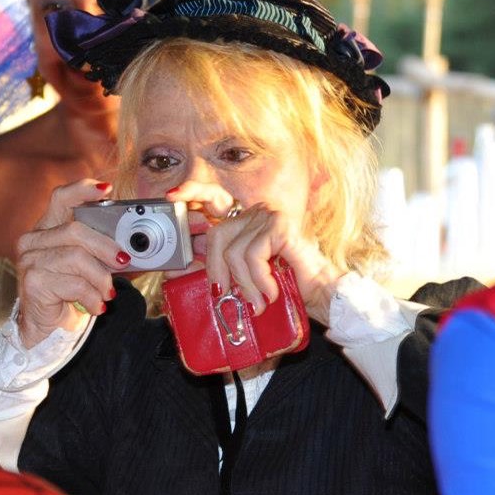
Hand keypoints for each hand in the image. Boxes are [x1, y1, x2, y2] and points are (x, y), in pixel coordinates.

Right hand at [14, 180, 129, 346]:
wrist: (48, 331)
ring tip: (108, 292)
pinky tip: (96, 306)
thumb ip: (107, 252)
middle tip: (124, 261)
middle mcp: (33, 241)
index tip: (107, 191)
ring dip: (100, 277)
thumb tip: (137, 247)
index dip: (83, 190)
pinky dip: (92, 296)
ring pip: (76, 257)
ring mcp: (30, 261)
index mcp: (47, 229)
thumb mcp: (91, 267)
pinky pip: (73, 283)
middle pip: (75, 230)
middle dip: (106, 246)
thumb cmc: (70, 295)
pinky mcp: (33, 282)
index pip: (61, 198)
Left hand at [162, 180, 340, 320]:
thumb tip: (188, 261)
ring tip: (257, 302)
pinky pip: (252, 255)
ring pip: (233, 251)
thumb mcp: (246, 277)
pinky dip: (258, 281)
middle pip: (216, 234)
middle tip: (224, 295)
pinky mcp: (280, 226)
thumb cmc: (286, 288)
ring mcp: (269, 216)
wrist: (322, 296)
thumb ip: (222, 265)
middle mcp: (257, 212)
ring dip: (244, 285)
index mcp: (246, 219)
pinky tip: (270, 293)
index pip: (211, 200)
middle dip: (215, 270)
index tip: (172, 196)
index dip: (191, 192)